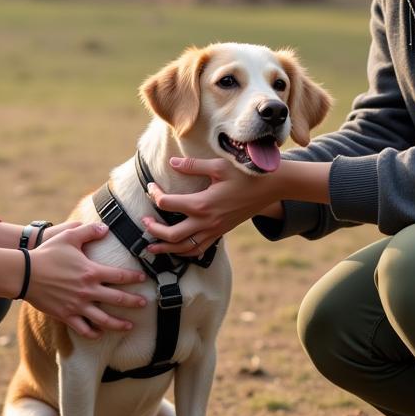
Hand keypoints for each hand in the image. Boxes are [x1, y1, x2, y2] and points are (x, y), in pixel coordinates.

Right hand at [27, 222, 147, 338]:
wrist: (25, 273)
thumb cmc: (47, 253)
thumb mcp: (68, 236)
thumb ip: (89, 231)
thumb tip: (106, 228)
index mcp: (91, 272)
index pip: (119, 276)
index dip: (134, 278)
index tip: (143, 279)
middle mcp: (88, 291)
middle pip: (118, 300)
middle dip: (134, 303)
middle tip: (144, 304)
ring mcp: (77, 305)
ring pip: (104, 320)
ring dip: (119, 324)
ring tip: (129, 326)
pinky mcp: (66, 315)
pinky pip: (84, 328)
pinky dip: (94, 333)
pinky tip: (100, 333)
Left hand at [143, 156, 282, 255]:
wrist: (271, 187)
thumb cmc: (245, 174)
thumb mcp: (217, 166)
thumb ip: (192, 166)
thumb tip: (171, 163)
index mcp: (202, 204)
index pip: (167, 204)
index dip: (154, 195)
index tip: (150, 187)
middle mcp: (206, 222)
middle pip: (172, 235)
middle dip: (154, 230)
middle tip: (143, 222)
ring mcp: (215, 230)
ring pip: (185, 248)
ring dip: (166, 249)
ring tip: (151, 247)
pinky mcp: (221, 233)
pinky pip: (199, 249)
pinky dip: (185, 252)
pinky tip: (177, 249)